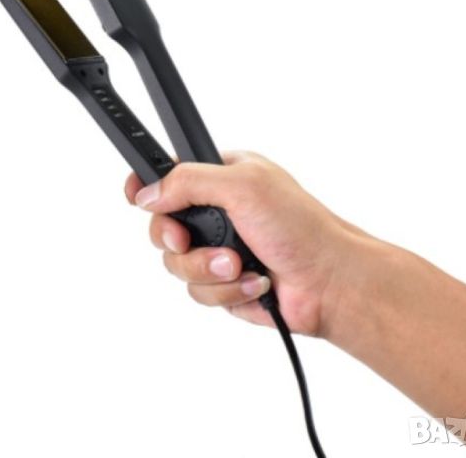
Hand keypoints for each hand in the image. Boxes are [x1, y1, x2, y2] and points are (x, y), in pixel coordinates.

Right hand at [124, 151, 385, 337]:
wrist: (330, 282)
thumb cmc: (302, 227)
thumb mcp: (244, 186)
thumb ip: (189, 181)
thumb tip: (147, 193)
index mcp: (222, 177)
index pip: (168, 174)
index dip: (146, 186)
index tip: (136, 197)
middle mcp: (217, 212)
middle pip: (163, 226)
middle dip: (177, 240)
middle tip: (187, 241)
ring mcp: (219, 248)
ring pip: (177, 264)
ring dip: (208, 268)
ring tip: (239, 264)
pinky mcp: (225, 282)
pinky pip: (199, 291)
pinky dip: (229, 290)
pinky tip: (256, 281)